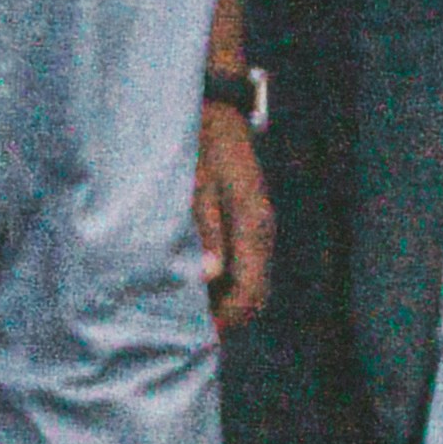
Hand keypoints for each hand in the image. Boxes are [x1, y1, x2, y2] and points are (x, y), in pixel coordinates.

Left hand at [195, 99, 276, 326]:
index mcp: (253, 225)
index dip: (223, 323)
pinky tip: (188, 283)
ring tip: (181, 314)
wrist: (210, 103)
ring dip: (221, 303)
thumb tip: (209, 278)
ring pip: (247, 282)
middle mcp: (261, 230)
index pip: (249, 294)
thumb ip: (203, 231)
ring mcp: (256, 225)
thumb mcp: (193, 183)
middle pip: (253, 296)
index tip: (192, 339)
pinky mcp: (245, 219)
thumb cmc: (196, 141)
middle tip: (182, 336)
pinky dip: (219, 283)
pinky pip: (239, 265)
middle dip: (223, 320)